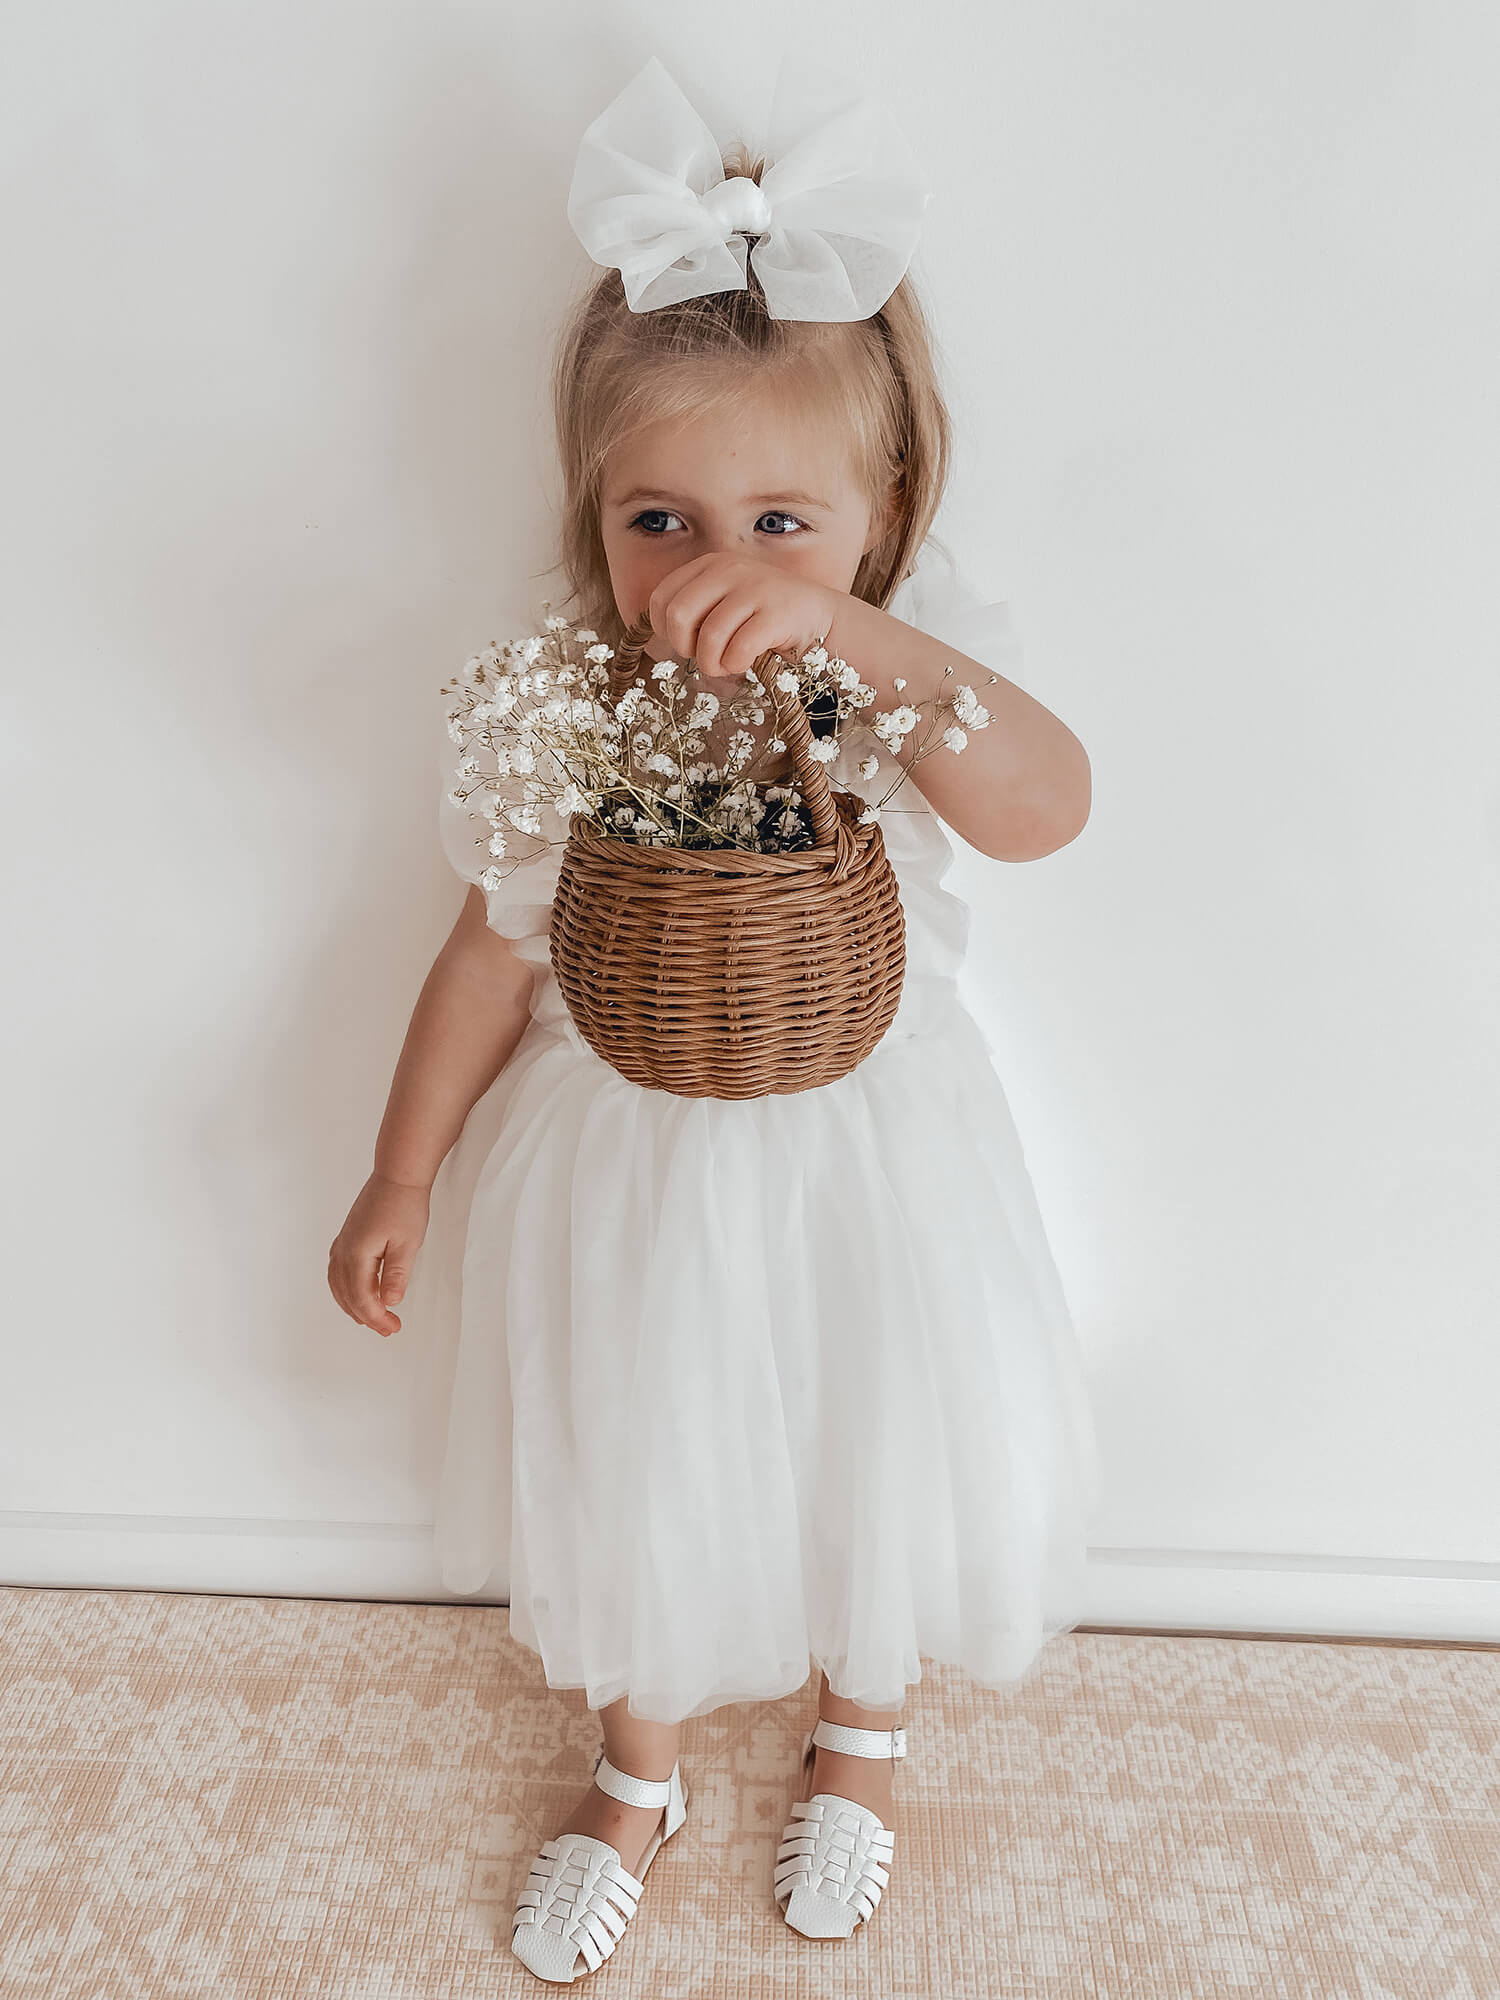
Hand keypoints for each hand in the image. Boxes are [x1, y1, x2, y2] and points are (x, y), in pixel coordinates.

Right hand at [327, 1172, 431, 1336]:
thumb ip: (397, 1274)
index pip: (362, 1298)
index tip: (394, 1328)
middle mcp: (343, 1251)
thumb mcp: (408, 1243)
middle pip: (347, 1295)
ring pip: (338, 1286)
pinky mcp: (345, 1238)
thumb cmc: (405, 1206)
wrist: (397, 1176)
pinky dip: (344, 1290)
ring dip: (352, 1306)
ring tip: (372, 1319)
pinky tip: (356, 1295)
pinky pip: (336, 1272)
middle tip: (388, 1329)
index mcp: (357, 1254)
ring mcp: (341, 1244)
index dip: (377, 1318)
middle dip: (367, 1316)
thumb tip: (390, 1302)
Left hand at [644, 553, 842, 684]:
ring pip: (709, 637)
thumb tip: (658, 644)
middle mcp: (729, 570)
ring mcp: (754, 589)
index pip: (661, 598)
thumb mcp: (724, 603)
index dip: (665, 630)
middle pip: (679, 615)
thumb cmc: (763, 618)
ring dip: (713, 663)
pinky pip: (739, 648)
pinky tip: (746, 662)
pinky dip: (737, 664)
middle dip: (685, 647)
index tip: (686, 643)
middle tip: (704, 656)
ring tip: (727, 664)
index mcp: (710, 565)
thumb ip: (694, 612)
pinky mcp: (776, 612)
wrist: (820, 617)